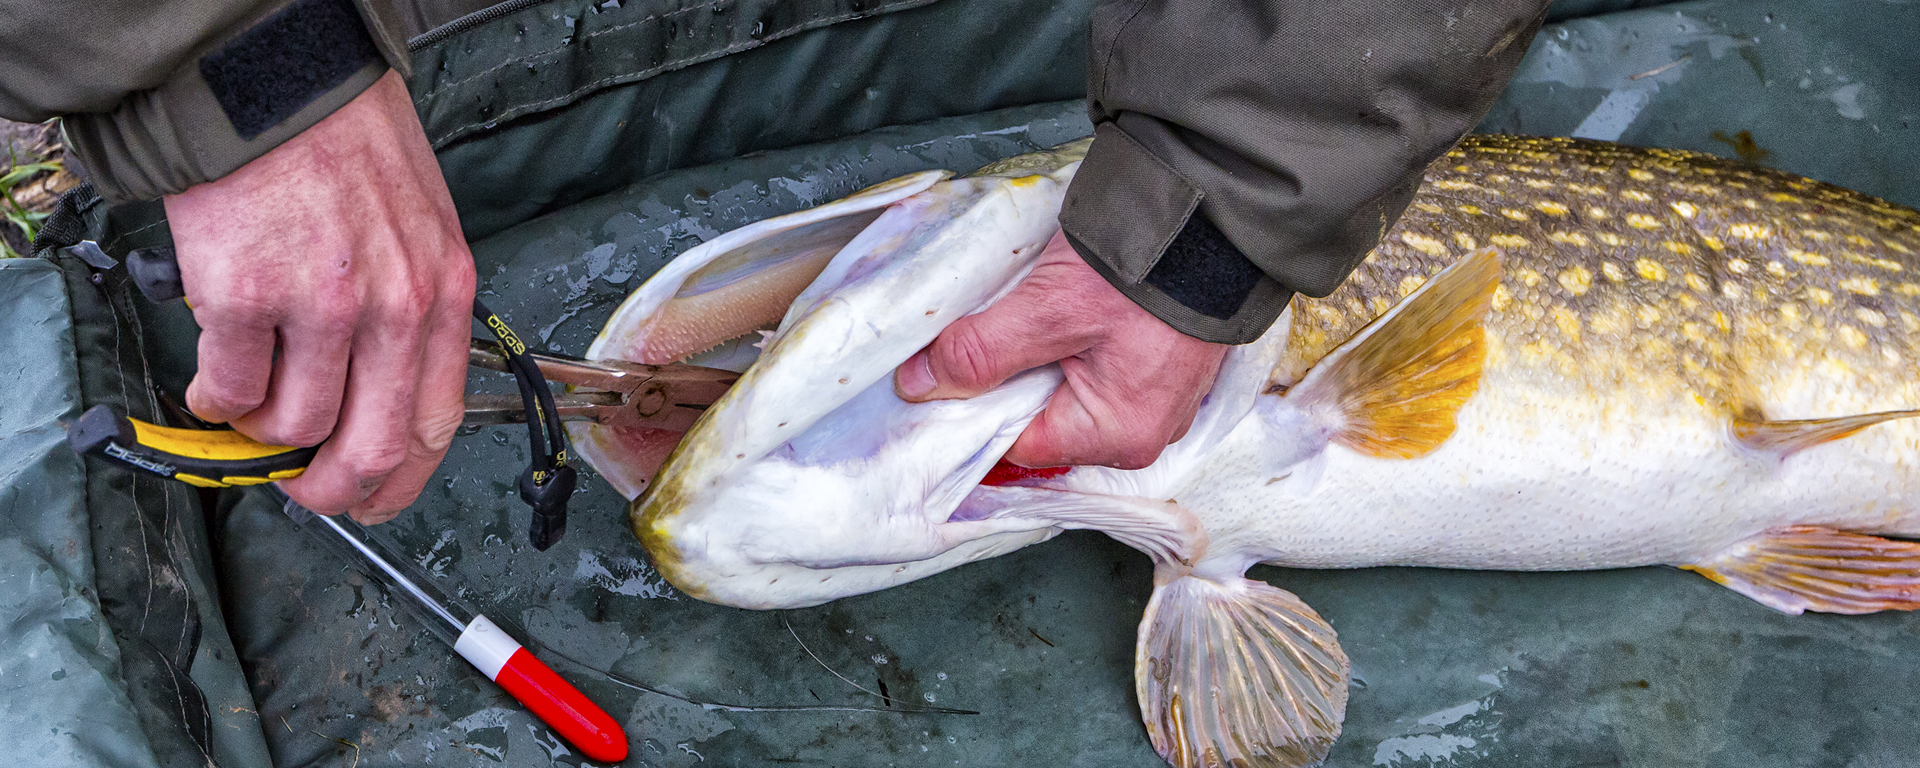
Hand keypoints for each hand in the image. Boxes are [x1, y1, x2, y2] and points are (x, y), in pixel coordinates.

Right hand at [164, 71, 475, 522]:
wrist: (282, 84)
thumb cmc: (350, 145)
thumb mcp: (423, 228)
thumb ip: (412, 309)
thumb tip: (383, 389)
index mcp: (443, 294)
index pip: (437, 424)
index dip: (401, 482)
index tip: (373, 499)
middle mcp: (392, 308)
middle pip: (371, 447)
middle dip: (331, 488)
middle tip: (301, 488)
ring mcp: (320, 305)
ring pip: (294, 425)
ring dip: (263, 432)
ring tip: (250, 402)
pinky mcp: (245, 296)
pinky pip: (228, 389)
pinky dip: (214, 400)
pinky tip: (213, 379)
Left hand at [894, 231, 1227, 468]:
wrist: (1217, 212)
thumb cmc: (1147, 268)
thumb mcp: (1048, 309)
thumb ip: (980, 352)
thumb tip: (919, 386)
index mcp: (1119, 436)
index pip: (1015, 445)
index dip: (970, 410)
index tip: (939, 375)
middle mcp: (1145, 431)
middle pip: (1043, 421)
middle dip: (1005, 381)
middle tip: (981, 332)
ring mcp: (1160, 399)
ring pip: (1068, 391)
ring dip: (1037, 357)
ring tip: (1024, 312)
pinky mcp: (1164, 364)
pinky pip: (1099, 369)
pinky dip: (1069, 343)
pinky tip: (1057, 307)